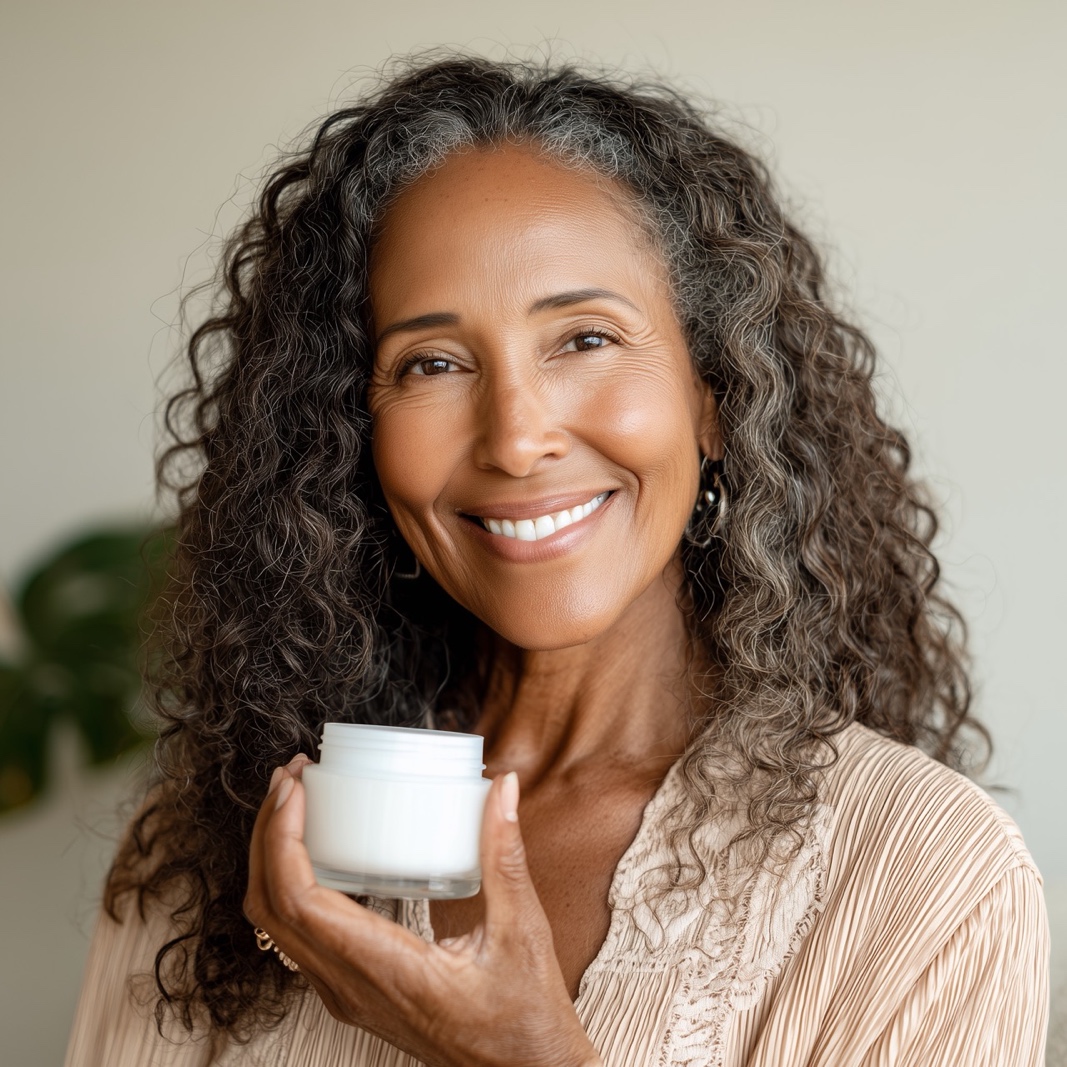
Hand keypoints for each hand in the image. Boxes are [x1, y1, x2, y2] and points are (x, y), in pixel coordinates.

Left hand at [244, 756, 602, 1066]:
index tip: (296, 787)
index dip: (284, 838)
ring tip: (295, 801)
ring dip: (272, 857)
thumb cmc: (524, 1017)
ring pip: (275, 924)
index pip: (300, 903)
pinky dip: (289, 882)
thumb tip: (501, 788)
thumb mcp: (522, 931)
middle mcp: (350, 987)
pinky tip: (318, 847)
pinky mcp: (352, 991)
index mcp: (385, 971)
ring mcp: (345, 994)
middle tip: (290, 777)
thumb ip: (505, 855)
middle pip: (270, 908)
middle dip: (268, 834)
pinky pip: (297, 935)